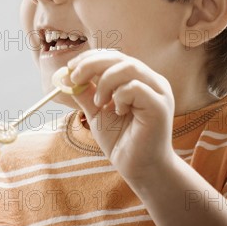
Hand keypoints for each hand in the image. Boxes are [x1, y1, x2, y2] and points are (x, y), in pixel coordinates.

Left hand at [67, 48, 175, 183]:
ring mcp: (158, 91)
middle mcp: (151, 80)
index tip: (70, 68)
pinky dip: (119, 96)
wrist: (139, 169)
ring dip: (106, 81)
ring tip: (99, 102)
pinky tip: (118, 111)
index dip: (90, 58)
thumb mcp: (96, 112)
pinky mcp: (160, 105)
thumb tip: (66, 77)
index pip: (113, 56)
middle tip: (75, 78)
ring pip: (128, 67)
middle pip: (120, 57)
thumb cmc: (121, 140)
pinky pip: (135, 87)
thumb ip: (85, 93)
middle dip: (92, 64)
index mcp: (138, 78)